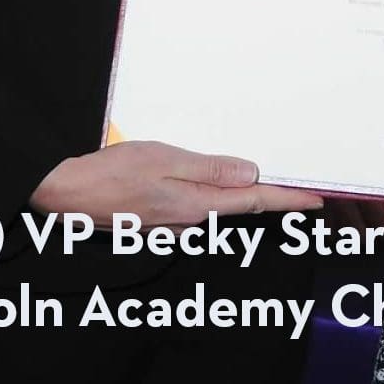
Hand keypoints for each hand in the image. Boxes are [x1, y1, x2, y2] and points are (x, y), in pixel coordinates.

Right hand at [29, 140, 321, 226]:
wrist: (67, 195)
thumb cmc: (111, 174)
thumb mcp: (164, 160)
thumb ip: (209, 169)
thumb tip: (249, 174)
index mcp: (197, 205)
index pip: (255, 201)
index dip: (288, 199)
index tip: (316, 198)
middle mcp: (192, 220)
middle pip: (243, 208)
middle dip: (275, 199)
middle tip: (304, 188)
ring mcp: (177, 224)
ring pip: (224, 208)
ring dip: (249, 197)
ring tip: (274, 182)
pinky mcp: (163, 220)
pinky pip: (203, 207)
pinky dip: (222, 196)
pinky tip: (226, 184)